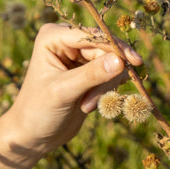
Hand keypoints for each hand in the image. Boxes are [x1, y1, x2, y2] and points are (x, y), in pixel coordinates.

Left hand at [3, 23, 142, 157]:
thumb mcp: (63, 91)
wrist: (34, 134)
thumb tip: (121, 61)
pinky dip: (106, 91)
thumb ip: (91, 75)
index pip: (91, 34)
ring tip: (86, 106)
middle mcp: (67, 41)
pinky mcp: (90, 72)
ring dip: (104, 87)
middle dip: (105, 76)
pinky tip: (90, 106)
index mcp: (52, 36)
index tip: (135, 60)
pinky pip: (112, 75)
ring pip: (112, 63)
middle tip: (93, 102)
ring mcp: (80, 56)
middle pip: (105, 49)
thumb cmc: (38, 110)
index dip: (114, 46)